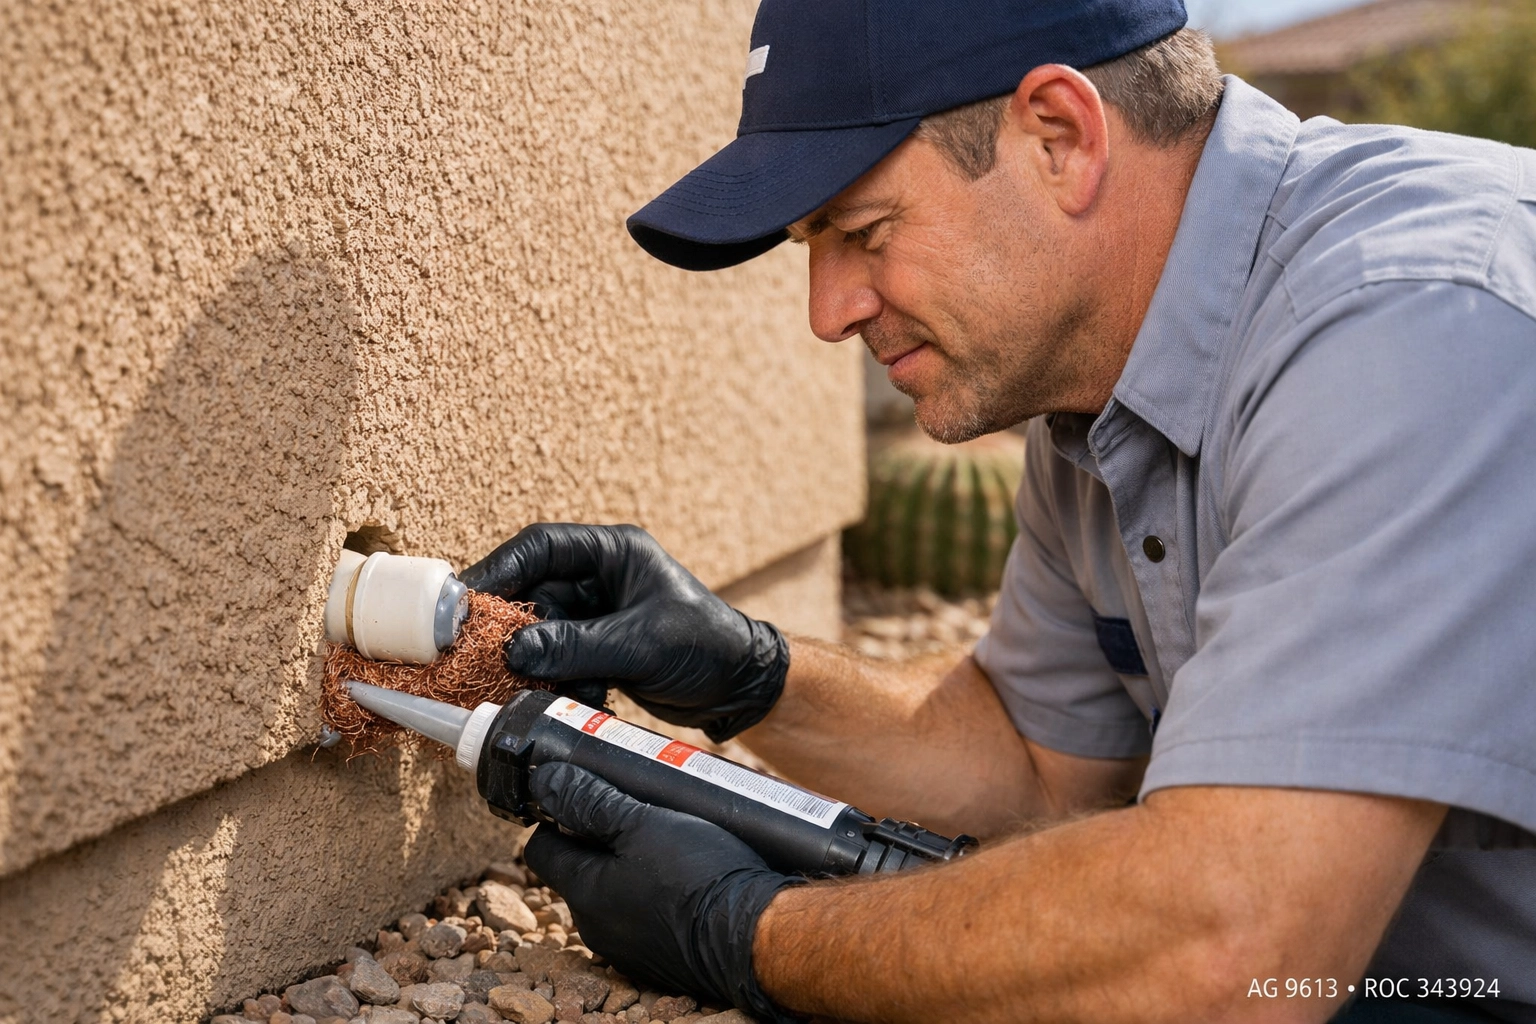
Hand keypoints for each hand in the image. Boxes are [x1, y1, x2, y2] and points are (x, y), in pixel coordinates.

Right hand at [460, 523, 788, 741]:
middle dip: (512, 630)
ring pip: (541, 633)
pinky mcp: (598, 647)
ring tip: (547, 687)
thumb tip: (516, 651)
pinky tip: (586, 697)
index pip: (539, 547)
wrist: (741, 687)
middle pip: (532, 593)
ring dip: (540, 665)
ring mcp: (597, 613)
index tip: (464, 601)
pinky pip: (558, 659)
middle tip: (482, 656)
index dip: (498, 570)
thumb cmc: (707, 646)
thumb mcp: (641, 644)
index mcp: (614, 552)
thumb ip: (577, 646)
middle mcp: (600, 577)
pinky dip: (561, 680)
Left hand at [523, 762, 800, 1021]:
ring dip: (629, 867)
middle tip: (635, 808)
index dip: (555, 816)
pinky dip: (654, 894)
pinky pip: (643, 917)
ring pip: (613, 894)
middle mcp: (597, 928)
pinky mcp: (660, 958)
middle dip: (598, 839)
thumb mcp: (644, 824)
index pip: (541, 849)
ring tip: (666, 840)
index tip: (581, 794)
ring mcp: (628, 948)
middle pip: (579, 871)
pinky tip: (684, 876)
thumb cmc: (700, 877)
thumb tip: (545, 782)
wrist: (756, 939)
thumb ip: (592, 802)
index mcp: (583, 893)